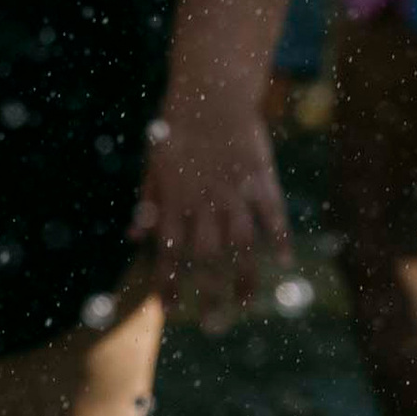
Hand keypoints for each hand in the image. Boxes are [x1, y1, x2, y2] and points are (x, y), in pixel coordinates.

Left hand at [129, 92, 290, 333]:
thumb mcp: (153, 162)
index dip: (168, 282)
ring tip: (245, 304)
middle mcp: (205, 202)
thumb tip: (133, 237)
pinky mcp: (261, 179)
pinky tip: (283, 262)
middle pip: (208, 257)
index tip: (169, 310)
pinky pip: (273, 215)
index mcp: (175, 199)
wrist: (211, 91)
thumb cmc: (177, 125)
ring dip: (244, 277)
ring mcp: (236, 193)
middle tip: (212, 324)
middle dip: (208, 293)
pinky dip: (279, 239)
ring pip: (242, 245)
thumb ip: (147, 202)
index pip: (170, 252)